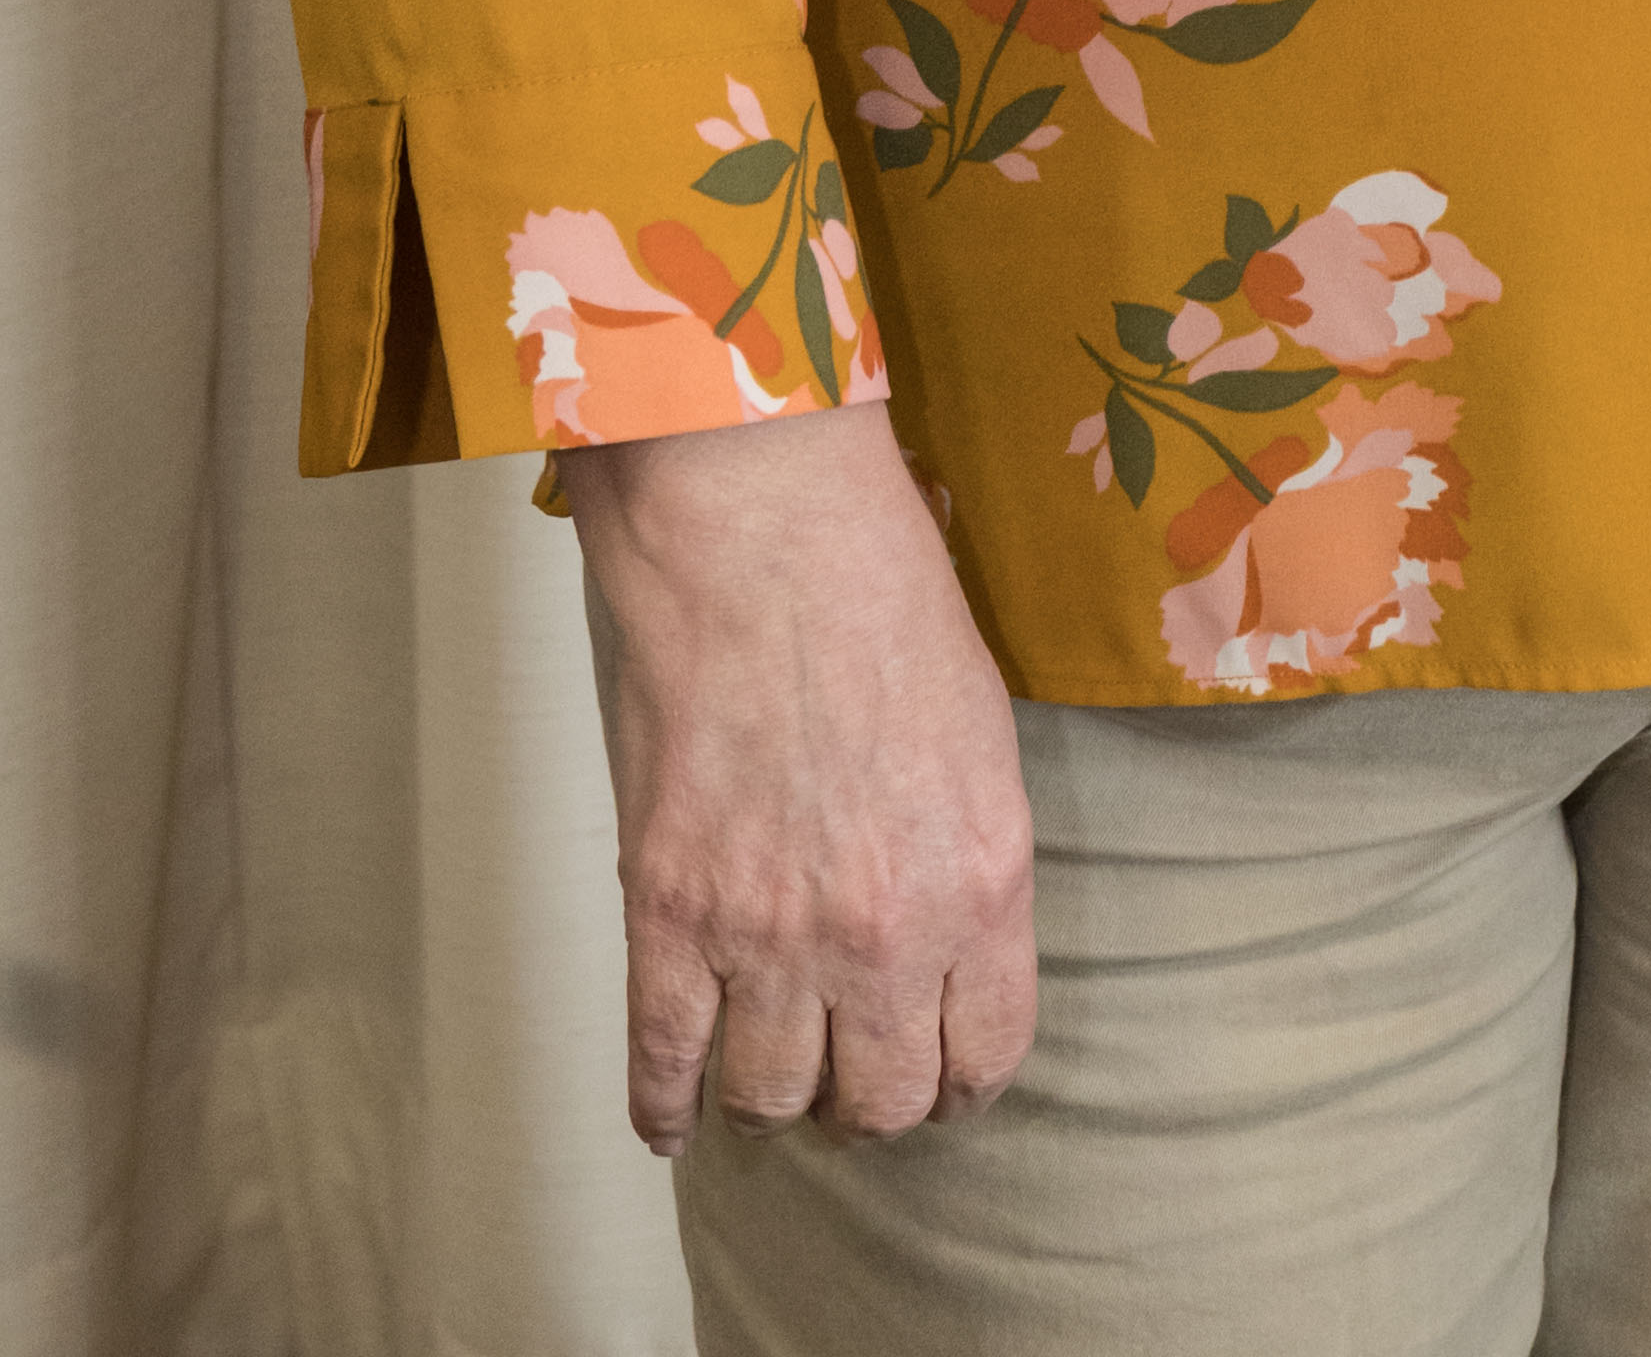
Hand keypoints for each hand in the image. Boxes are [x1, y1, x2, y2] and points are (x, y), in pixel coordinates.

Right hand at [569, 402, 1033, 1151]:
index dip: (962, 1079)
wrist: (764, 535)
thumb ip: (969, 853)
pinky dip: (666, 1105)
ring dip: (774, 1097)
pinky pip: (664, 1061)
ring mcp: (768, 935)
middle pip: (883, 1102)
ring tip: (771, 1071)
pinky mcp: (671, 916)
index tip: (940, 1074)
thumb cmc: (884, 598)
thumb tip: (948, 932)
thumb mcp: (981, 731)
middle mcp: (884, 933)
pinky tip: (674, 1116)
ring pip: (773, 1098)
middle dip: (871, 1099)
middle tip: (853, 1070)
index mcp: (981, 879)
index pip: (986, 1055)